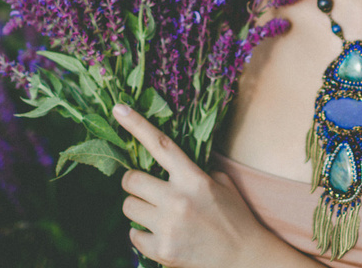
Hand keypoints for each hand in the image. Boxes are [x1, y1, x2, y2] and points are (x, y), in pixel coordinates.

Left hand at [112, 103, 264, 267]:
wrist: (243, 259)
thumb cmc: (234, 218)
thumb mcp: (222, 185)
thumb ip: (195, 171)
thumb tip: (170, 160)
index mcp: (193, 179)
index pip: (160, 145)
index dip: (136, 124)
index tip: (118, 108)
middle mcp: (177, 200)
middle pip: (131, 179)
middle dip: (134, 182)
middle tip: (147, 190)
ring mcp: (168, 226)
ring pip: (128, 206)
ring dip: (138, 208)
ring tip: (156, 215)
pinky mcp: (161, 250)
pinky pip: (133, 235)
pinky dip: (142, 234)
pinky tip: (161, 235)